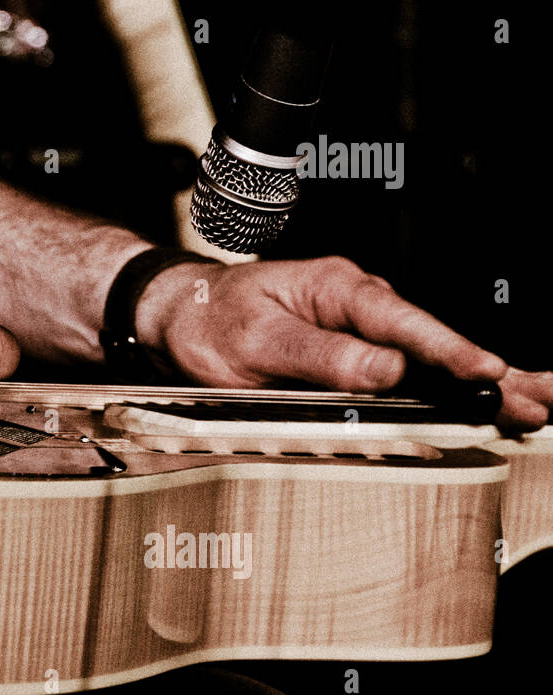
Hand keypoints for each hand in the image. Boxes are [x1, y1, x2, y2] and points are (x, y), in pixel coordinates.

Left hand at [136, 255, 546, 430]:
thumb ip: (320, 356)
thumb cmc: (209, 320)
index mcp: (335, 289)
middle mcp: (353, 304)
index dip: (449, 351)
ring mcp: (355, 327)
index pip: (403, 323)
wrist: (178, 316)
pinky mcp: (349, 350)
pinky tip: (478, 399)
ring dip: (477, 381)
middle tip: (537, 400)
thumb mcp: (256, 341)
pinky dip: (443, 385)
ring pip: (425, 356)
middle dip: (489, 370)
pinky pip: (403, 367)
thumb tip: (385, 369)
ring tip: (530, 405)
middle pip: (431, 339)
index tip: (487, 374)